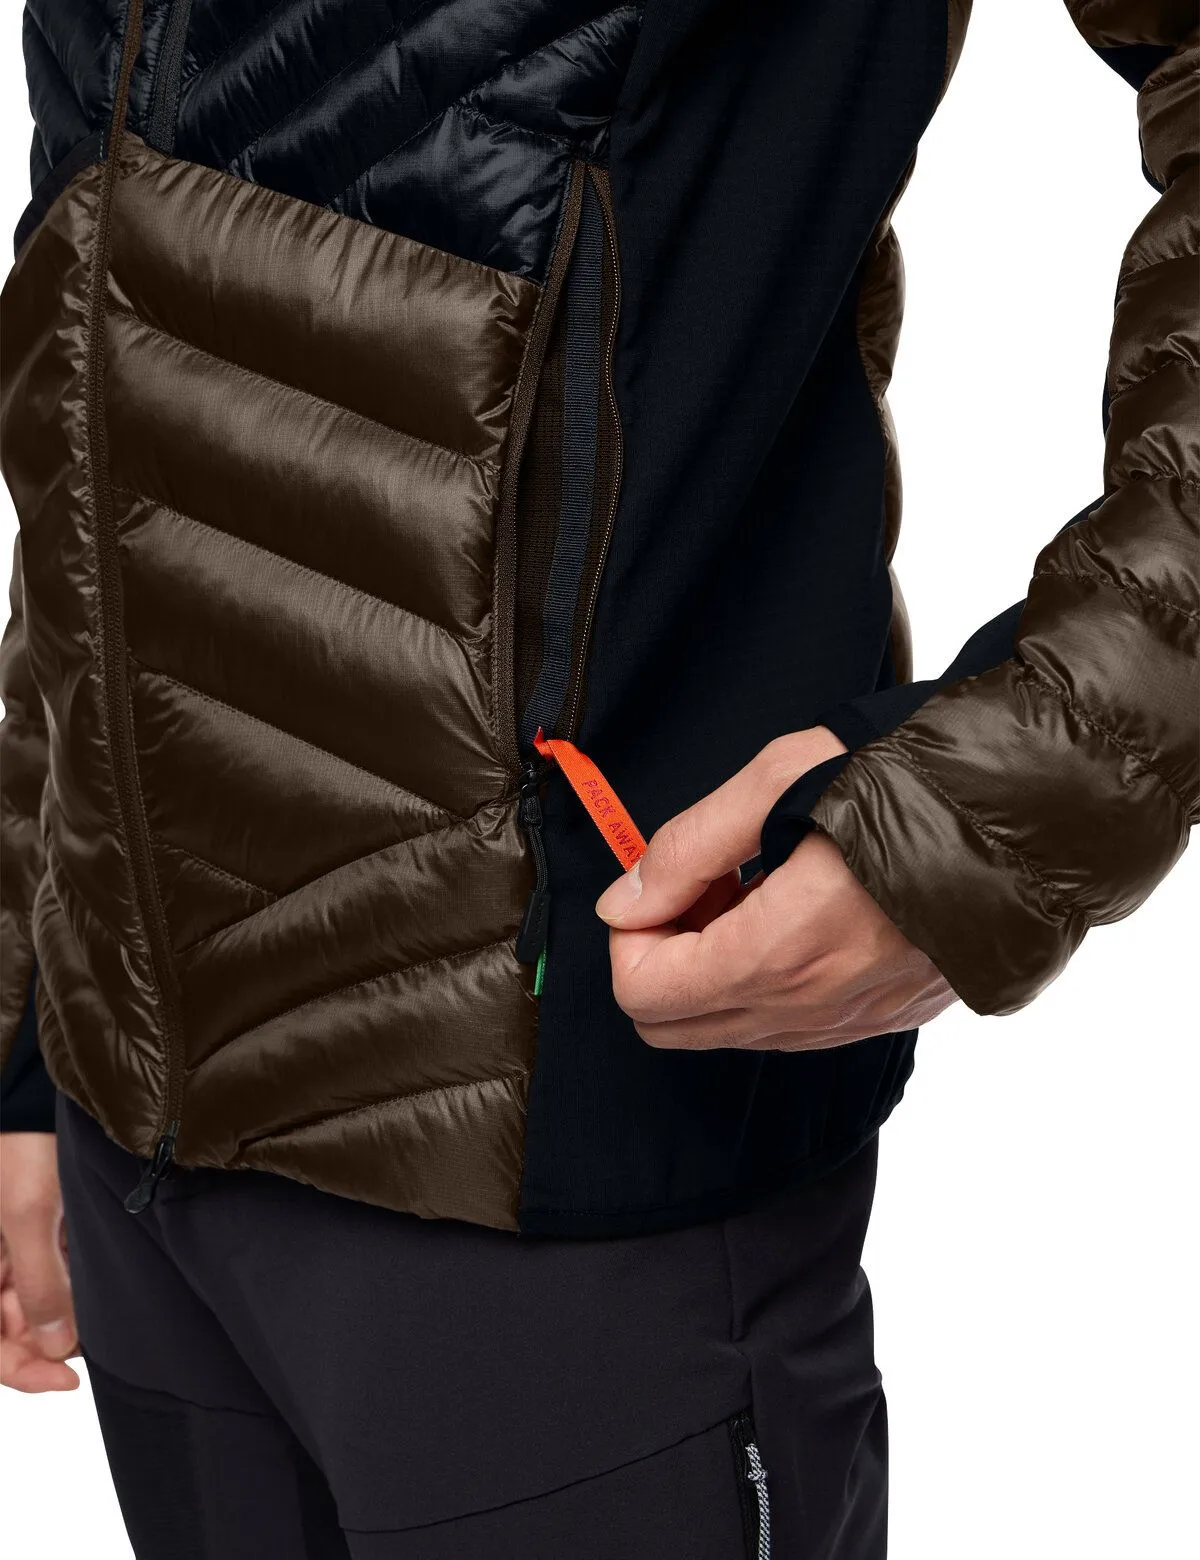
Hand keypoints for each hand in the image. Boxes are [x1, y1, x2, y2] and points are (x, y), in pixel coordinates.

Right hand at [1, 1134, 78, 1391]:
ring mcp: (13, 1249)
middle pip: (14, 1330)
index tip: (67, 1378)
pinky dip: (74, 1283)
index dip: (21, 1371)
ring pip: (38, 1306)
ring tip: (94, 1294)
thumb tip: (56, 1348)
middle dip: (50, 1339)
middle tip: (92, 1331)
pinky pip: (54, 1274)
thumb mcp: (29, 1216)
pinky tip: (93, 1276)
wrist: (34, 1093)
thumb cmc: (21, 1145)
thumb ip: (39, 1284)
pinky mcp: (40, 1232)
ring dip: (67, 1311)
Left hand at [596, 728, 956, 1049]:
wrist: (1036, 808)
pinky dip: (772, 980)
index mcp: (778, 953)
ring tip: (761, 888)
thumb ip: (686, 848)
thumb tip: (624, 902)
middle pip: (674, 1027)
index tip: (665, 879)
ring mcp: (855, 1020)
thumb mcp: (778, 779)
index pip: (642, 991)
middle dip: (665, 955)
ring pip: (734, 1030)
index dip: (632, 930)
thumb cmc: (910, 780)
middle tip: (704, 885)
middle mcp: (813, 1007)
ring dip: (718, 968)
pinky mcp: (890, 1017)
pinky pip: (794, 1026)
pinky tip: (805, 912)